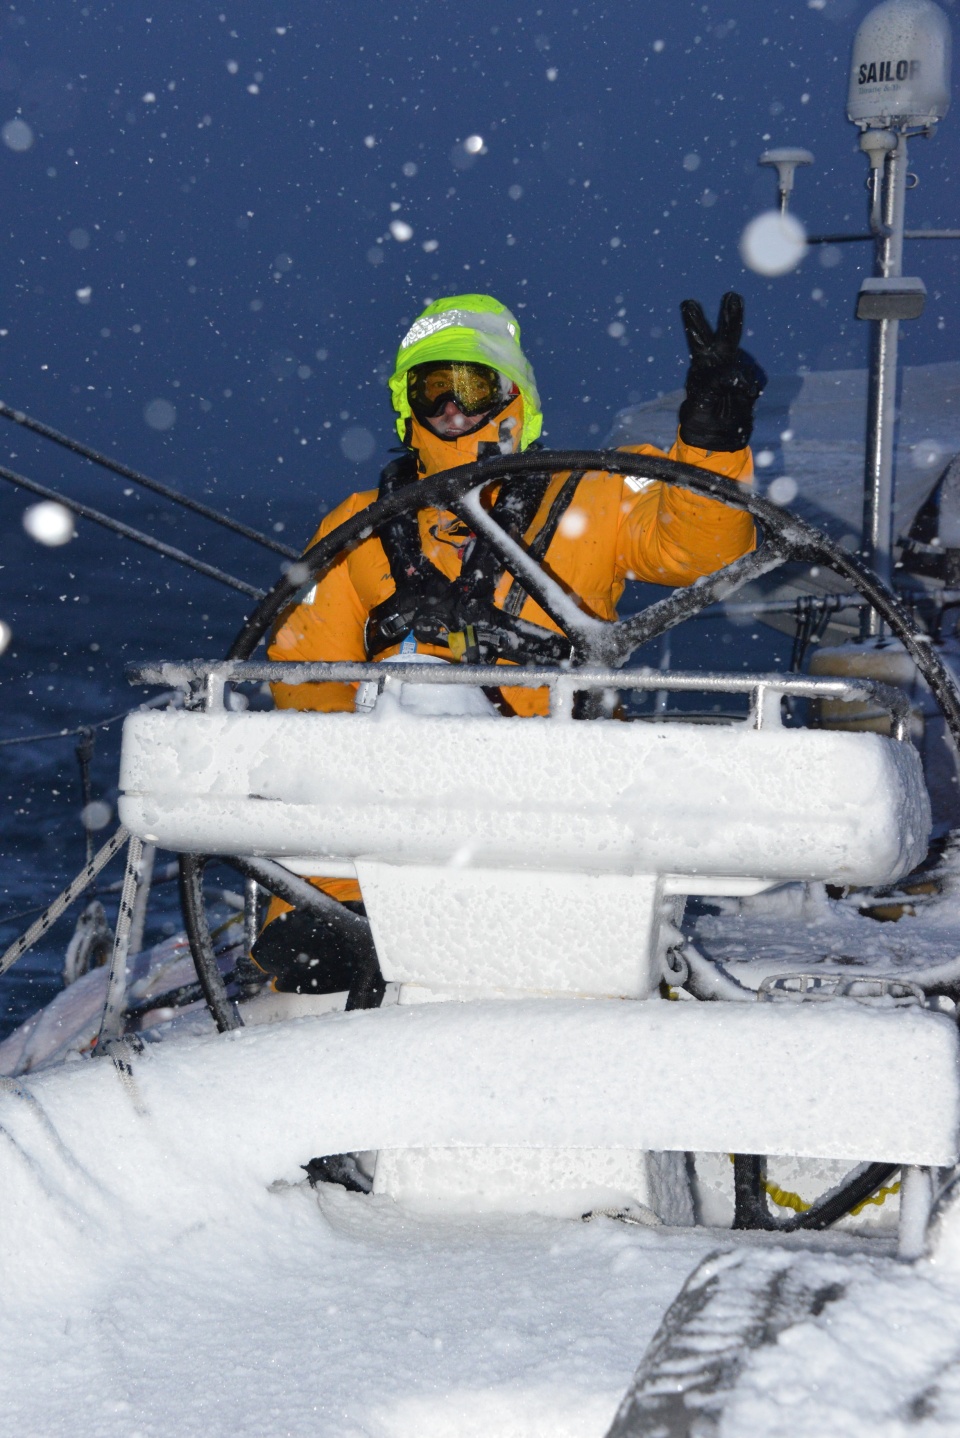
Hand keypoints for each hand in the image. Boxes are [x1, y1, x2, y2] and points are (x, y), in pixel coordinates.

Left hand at [677, 292, 766, 451]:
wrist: (719, 434)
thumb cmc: (702, 417)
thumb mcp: (701, 404)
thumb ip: (714, 386)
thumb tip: (733, 374)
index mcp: (700, 363)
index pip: (696, 339)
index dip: (693, 321)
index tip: (688, 303)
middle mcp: (719, 360)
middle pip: (725, 335)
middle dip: (730, 316)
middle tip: (731, 295)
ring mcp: (737, 368)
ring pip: (743, 365)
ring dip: (742, 380)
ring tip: (734, 394)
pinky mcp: (751, 379)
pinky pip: (755, 380)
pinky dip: (750, 390)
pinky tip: (741, 399)